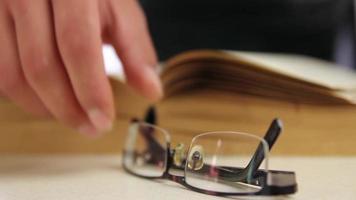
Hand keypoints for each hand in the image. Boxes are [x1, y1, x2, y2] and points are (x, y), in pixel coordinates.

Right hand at [0, 0, 161, 136]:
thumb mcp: (120, 11)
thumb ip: (135, 50)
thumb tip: (152, 91)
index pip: (77, 46)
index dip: (90, 90)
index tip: (104, 120)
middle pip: (41, 66)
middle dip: (68, 108)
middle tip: (91, 128)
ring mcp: (0, 7)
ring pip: (13, 74)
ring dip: (45, 107)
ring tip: (73, 116)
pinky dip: (24, 95)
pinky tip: (48, 100)